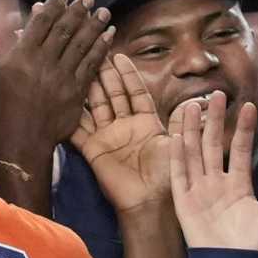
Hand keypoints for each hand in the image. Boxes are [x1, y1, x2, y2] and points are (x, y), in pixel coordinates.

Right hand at [0, 0, 114, 160]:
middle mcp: (45, 62)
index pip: (41, 23)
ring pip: (82, 45)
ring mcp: (63, 77)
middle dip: (78, 12)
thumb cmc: (1, 113)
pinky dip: (101, 50)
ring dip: (94, 27)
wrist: (23, 143)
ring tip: (104, 13)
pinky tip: (109, 38)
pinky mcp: (77, 93)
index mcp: (23, 56)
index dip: (53, 6)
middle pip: (65, 30)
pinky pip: (91, 66)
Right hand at [71, 53, 170, 217]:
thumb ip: (183, 123)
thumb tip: (195, 102)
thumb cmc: (167, 177)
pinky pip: (78, 130)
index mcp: (147, 122)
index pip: (135, 92)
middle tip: (96, 54)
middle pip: (113, 94)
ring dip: (87, 88)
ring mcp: (108, 137)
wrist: (150, 203)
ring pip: (95, 106)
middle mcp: (126, 126)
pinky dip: (70, 116)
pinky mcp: (93, 149)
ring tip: (78, 67)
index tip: (120, 56)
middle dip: (105, 75)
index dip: (128, 74)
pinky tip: (62, 98)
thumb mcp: (177, 145)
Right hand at [170, 92, 257, 251]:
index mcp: (238, 185)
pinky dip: (177, 157)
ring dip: (192, 131)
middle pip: (212, 146)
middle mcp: (217, 184)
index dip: (243, 129)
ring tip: (191, 106)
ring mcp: (199, 192)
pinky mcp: (184, 203)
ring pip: (193, 155)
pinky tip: (177, 136)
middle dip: (214, 121)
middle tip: (216, 94)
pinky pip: (179, 176)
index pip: (240, 149)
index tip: (249, 106)